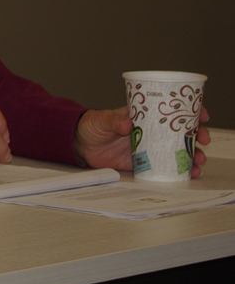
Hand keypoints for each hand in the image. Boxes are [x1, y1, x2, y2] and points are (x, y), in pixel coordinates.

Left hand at [76, 106, 210, 177]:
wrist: (80, 143)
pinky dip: (177, 170)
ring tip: (198, 161)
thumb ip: (114, 121)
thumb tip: (127, 123)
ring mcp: (148, 147)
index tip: (201, 115)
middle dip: (196, 135)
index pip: (171, 110)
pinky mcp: (143, 162)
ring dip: (190, 154)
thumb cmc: (92, 125)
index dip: (189, 111)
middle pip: (179, 131)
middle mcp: (150, 131)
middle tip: (204, 140)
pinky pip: (163, 167)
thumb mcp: (102, 119)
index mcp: (144, 116)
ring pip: (176, 150)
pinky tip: (188, 173)